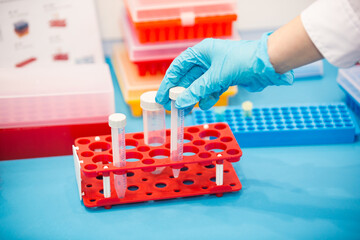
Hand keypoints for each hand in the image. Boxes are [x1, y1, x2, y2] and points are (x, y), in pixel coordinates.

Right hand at [155, 33, 292, 110]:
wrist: (268, 64)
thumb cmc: (242, 61)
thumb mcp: (215, 77)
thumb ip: (197, 90)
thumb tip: (180, 103)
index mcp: (202, 52)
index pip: (178, 67)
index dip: (168, 82)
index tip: (161, 96)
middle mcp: (207, 60)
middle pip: (187, 78)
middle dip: (180, 93)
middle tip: (172, 107)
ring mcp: (216, 70)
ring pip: (199, 86)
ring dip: (194, 98)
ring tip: (187, 110)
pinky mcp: (224, 79)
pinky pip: (211, 90)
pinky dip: (208, 98)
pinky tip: (207, 104)